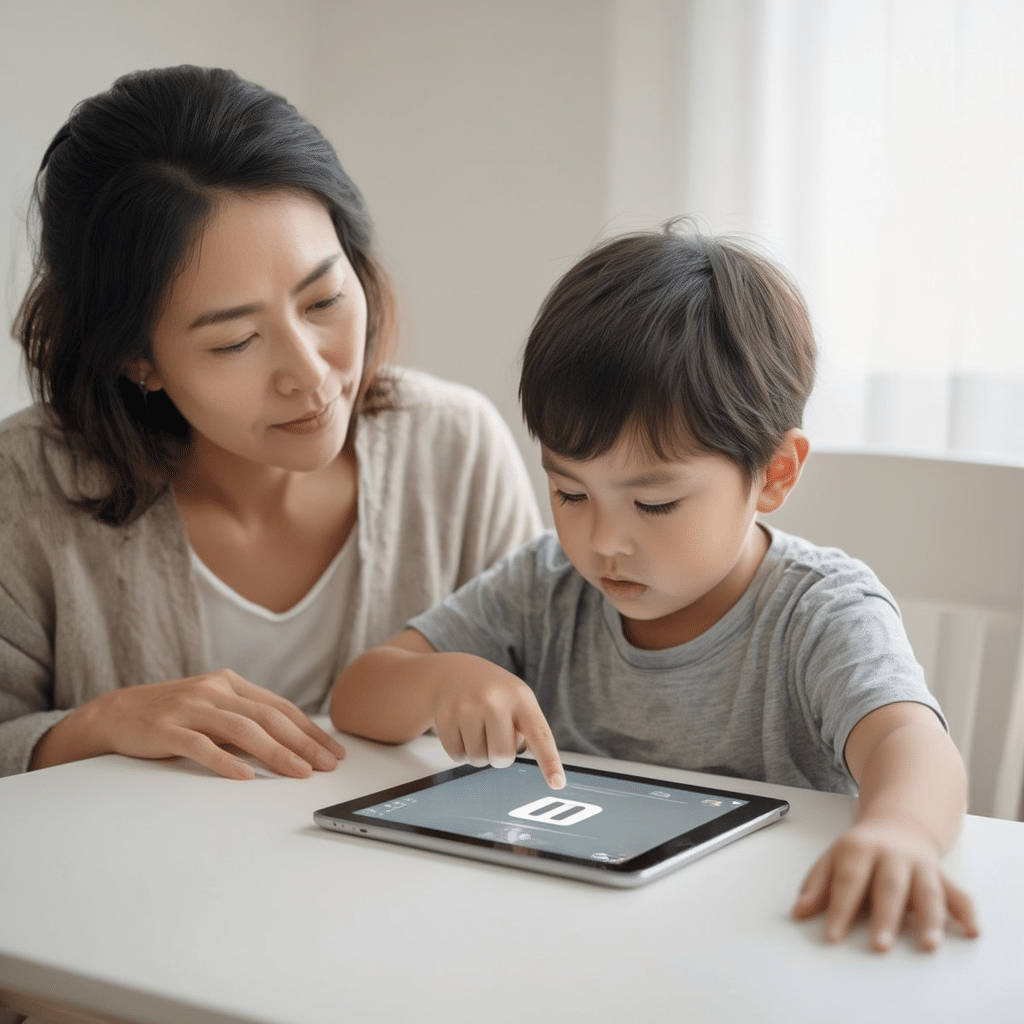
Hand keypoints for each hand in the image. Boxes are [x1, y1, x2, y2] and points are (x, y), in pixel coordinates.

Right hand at [34, 670, 344, 778]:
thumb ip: (244, 720)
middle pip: (268, 717)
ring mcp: (190, 708)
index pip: (280, 707)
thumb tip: (290, 745)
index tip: (332, 751)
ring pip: (242, 729)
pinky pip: (201, 746)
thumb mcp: (212, 708)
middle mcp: (214, 690)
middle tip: (327, 765)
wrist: (115, 713)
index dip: (309, 729)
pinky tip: (245, 777)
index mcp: (230, 683)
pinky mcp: (167, 729)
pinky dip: (225, 761)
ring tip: (299, 772)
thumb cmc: (172, 715)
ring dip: (276, 753)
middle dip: (303, 743)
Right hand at [430, 661, 564, 788]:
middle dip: (500, 756)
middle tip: (496, 736)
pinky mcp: (444, 717)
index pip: (539, 734)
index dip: (549, 761)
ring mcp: (466, 707)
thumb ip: (529, 729)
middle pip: (502, 757)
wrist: (454, 673)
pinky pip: (456, 756)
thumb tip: (526, 760)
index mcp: (520, 697)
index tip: (557, 783)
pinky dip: (461, 751)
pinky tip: (462, 730)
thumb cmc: (494, 694)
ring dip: (479, 753)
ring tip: (478, 729)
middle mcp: (493, 700)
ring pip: (478, 760)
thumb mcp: (518, 701)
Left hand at [792, 814, 978, 951]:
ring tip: (928, 944)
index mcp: (858, 848)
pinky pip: (957, 892)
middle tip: (880, 945)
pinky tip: (971, 930)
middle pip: (888, 886)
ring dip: (929, 918)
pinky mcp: (941, 875)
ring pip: (926, 890)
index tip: (833, 936)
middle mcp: (891, 855)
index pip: (848, 881)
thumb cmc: (860, 850)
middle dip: (885, 916)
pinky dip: (966, 911)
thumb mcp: (832, 859)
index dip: (840, 909)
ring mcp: (918, 864)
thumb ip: (816, 886)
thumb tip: (799, 912)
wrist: (898, 824)